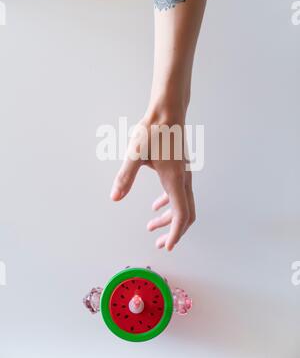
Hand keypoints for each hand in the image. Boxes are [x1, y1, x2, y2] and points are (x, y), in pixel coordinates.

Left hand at [110, 115, 195, 250]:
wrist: (167, 111)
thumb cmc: (153, 130)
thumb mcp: (135, 154)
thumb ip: (125, 177)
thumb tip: (115, 197)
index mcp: (174, 179)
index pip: (181, 215)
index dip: (175, 233)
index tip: (166, 246)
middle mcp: (183, 179)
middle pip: (185, 213)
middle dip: (173, 231)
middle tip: (158, 242)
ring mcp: (184, 174)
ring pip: (183, 204)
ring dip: (170, 218)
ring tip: (151, 226)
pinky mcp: (180, 168)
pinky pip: (179, 193)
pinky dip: (169, 204)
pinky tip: (156, 205)